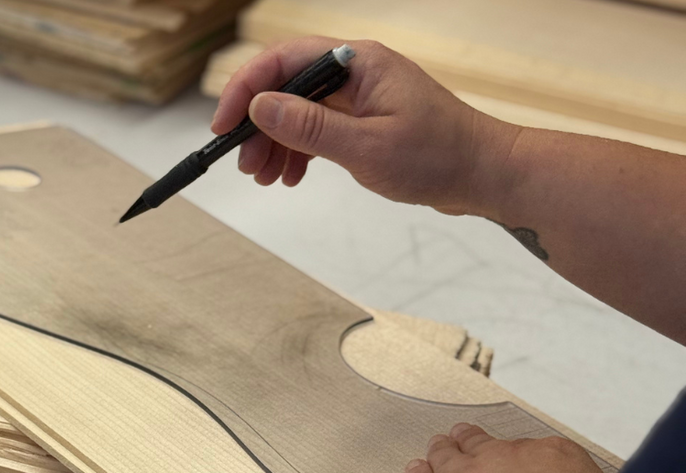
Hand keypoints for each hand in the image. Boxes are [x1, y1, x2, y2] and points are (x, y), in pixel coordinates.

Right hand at [211, 37, 520, 215]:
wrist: (483, 174)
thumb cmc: (438, 156)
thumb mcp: (366, 146)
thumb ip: (309, 127)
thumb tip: (259, 106)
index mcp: (357, 62)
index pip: (284, 61)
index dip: (245, 89)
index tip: (224, 125)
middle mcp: (354, 71)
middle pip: (285, 86)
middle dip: (258, 125)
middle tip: (245, 164)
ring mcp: (358, 96)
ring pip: (297, 111)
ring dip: (274, 142)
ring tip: (264, 177)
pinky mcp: (363, 119)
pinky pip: (316, 128)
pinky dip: (297, 151)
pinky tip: (290, 176)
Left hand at [404, 424, 609, 472]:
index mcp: (554, 457)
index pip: (530, 448)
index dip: (518, 456)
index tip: (514, 458)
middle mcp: (507, 460)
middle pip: (482, 444)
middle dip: (471, 440)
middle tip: (462, 436)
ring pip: (448, 458)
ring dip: (440, 450)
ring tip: (437, 446)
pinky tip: (414, 472)